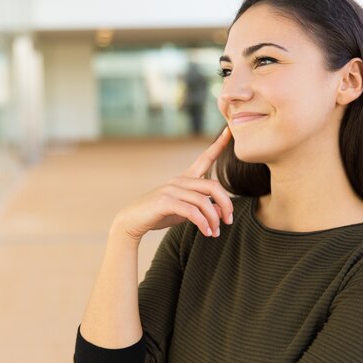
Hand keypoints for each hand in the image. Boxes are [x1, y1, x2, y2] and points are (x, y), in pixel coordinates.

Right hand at [112, 127, 233, 240]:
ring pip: (204, 201)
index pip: (205, 158)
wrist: (132, 221)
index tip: (229, 130)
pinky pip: (192, 212)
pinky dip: (202, 223)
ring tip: (215, 232)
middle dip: (226, 203)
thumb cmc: (159, 214)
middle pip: (213, 185)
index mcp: (185, 179)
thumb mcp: (185, 211)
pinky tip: (206, 232)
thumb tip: (222, 211)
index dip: (218, 145)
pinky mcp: (165, 202)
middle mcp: (179, 180)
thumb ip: (203, 208)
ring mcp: (171, 190)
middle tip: (229, 221)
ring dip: (214, 219)